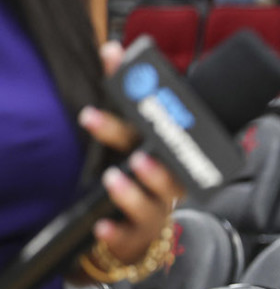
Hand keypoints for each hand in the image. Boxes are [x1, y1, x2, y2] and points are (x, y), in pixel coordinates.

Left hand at [78, 42, 183, 267]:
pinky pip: (130, 237)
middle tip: (135, 156)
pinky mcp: (138, 238)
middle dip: (155, 165)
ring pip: (153, 207)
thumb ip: (123, 97)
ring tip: (113, 180)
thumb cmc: (137, 179)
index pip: (164, 133)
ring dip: (134, 194)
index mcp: (166, 156)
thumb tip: (113, 50)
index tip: (128, 101)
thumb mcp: (129, 138)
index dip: (151, 113)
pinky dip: (116, 232)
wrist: (136, 233)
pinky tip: (102, 225)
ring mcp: (155, 213)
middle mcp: (167, 185)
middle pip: (167, 174)